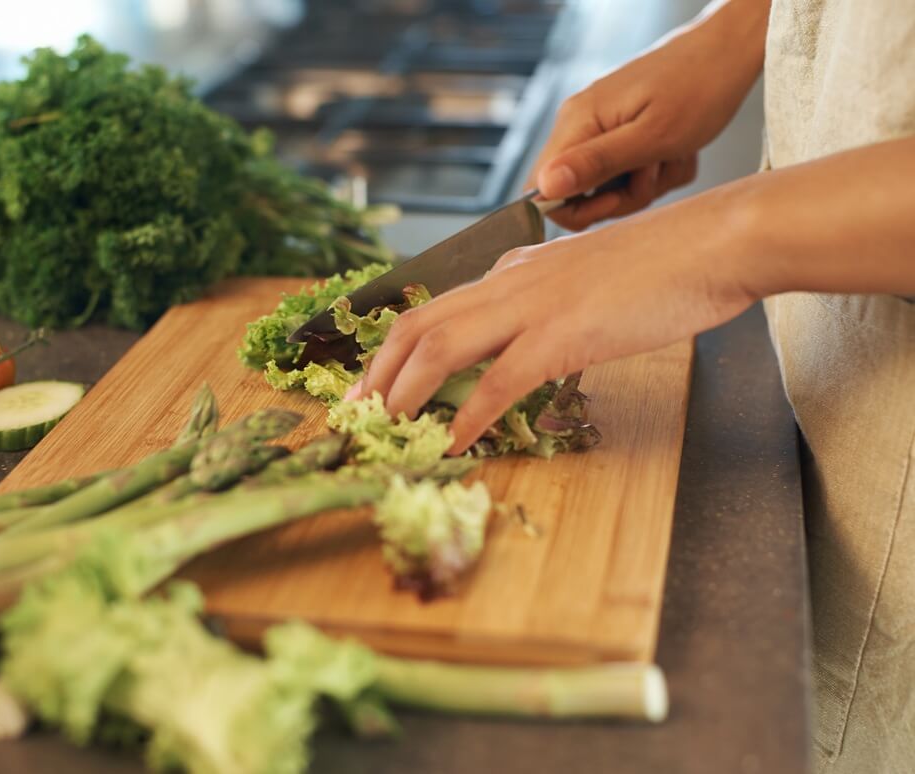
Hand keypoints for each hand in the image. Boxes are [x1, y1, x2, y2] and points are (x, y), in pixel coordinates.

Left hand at [352, 192, 758, 453]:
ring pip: (441, 347)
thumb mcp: (585, 279)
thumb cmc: (661, 264)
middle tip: (356, 410)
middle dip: (379, 370)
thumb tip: (522, 340)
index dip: (395, 348)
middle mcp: (509, 282)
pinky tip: (454, 442)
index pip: (436, 308)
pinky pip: (500, 380)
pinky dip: (470, 415)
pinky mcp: (562, 333)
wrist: (713, 243)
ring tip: (386, 428)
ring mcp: (532, 306)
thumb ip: (545, 302)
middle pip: (419, 325)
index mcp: (513, 270)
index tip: (376, 381)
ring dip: (405, 392)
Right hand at [531, 0, 768, 230]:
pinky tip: (676, 149)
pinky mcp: (621, 130)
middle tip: (654, 173)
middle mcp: (581, 124)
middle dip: (620, 197)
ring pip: (607, 186)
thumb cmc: (700, 86)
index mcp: (578, 122)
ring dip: (645, 184)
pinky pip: (628, 173)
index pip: (540, 188)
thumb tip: (546, 187)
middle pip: (576, 192)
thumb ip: (596, 164)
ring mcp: (601, 127)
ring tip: (671, 154)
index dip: (574, 209)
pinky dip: (657, 171)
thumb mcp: (652, 136)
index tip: (615, 201)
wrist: (730, 49)